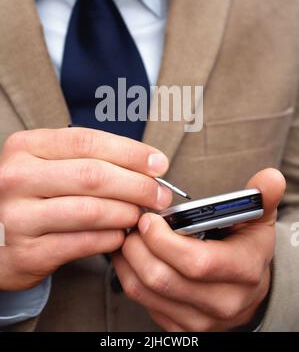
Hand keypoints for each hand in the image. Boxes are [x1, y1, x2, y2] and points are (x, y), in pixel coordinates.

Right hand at [0, 128, 171, 289]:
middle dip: (137, 185)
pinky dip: (110, 238)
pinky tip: (120, 234)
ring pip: (91, 210)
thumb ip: (85, 159)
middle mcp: (16, 178)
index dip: (130, 152)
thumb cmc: (29, 194)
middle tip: (159, 194)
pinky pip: (83, 242)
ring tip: (140, 214)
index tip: (158, 163)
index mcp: (25, 147)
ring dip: (126, 213)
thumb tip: (146, 165)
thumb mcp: (44, 164)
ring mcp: (18, 217)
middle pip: (93, 175)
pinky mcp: (27, 253)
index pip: (87, 142)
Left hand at [113, 168, 284, 330]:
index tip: (150, 219)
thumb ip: (262, 197)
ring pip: (146, 292)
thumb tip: (270, 177)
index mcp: (244, 270)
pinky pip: (142, 302)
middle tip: (134, 223)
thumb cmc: (247, 247)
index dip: (165, 240)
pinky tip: (133, 255)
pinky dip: (129, 275)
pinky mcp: (180, 326)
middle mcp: (223, 301)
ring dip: (129, 260)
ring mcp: (199, 319)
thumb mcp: (258, 220)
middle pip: (164, 278)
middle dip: (139, 247)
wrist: (248, 289)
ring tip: (130, 236)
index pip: (198, 262)